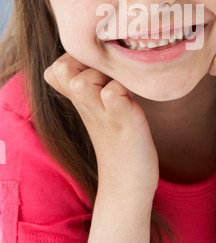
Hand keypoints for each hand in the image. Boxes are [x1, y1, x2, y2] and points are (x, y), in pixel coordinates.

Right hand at [44, 54, 158, 197]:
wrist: (127, 182)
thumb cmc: (118, 139)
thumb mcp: (98, 109)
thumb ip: (93, 86)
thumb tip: (101, 60)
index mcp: (79, 99)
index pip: (57, 67)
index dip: (77, 59)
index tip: (98, 71)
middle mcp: (85, 104)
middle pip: (61, 68)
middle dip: (85, 62)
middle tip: (108, 76)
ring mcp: (102, 113)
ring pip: (81, 82)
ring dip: (102, 76)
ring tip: (119, 87)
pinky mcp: (123, 120)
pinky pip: (113, 94)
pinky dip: (122, 90)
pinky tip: (132, 99)